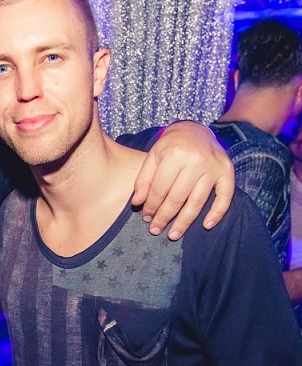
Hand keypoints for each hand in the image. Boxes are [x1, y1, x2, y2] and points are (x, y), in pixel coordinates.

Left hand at [131, 121, 233, 239]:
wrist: (196, 130)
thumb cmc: (171, 146)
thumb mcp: (153, 156)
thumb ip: (144, 179)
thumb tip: (137, 203)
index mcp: (176, 155)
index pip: (160, 188)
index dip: (151, 206)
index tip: (146, 217)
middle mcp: (197, 161)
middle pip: (178, 197)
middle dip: (165, 216)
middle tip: (155, 230)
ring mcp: (214, 167)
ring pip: (198, 201)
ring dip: (185, 221)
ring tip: (173, 234)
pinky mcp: (228, 172)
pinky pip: (225, 197)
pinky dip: (217, 213)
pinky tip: (206, 226)